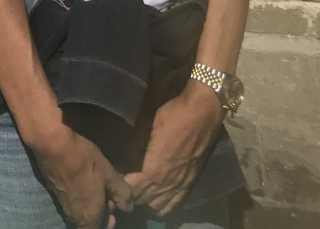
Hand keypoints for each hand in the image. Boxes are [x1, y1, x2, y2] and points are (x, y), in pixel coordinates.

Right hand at [32, 124, 133, 228]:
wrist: (54, 145)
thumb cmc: (85, 161)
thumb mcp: (109, 174)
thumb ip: (121, 194)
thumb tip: (128, 208)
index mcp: (89, 217)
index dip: (107, 224)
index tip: (112, 212)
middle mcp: (74, 216)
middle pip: (89, 224)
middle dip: (100, 214)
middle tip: (108, 197)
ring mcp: (63, 205)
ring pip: (80, 213)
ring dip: (90, 205)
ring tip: (97, 187)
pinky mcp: (55, 193)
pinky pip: (72, 204)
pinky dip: (80, 198)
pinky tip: (83, 181)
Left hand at [124, 80, 223, 216]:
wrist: (203, 112)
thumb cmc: (174, 115)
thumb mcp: (149, 125)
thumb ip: (138, 145)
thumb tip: (127, 154)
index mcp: (155, 169)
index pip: (133, 189)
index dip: (123, 185)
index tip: (116, 176)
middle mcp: (167, 182)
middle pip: (144, 200)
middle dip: (133, 194)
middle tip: (125, 181)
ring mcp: (180, 184)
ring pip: (159, 207)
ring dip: (147, 202)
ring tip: (140, 190)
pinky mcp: (190, 182)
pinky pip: (174, 203)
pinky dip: (163, 204)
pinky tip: (157, 195)